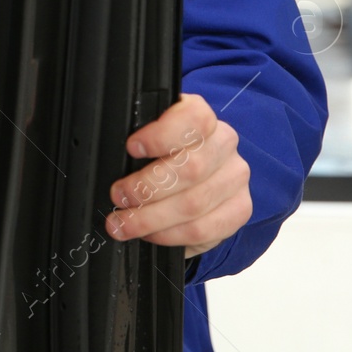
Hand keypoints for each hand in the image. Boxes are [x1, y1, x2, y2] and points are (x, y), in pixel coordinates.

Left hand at [105, 93, 250, 258]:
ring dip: (151, 218)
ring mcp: (235, 176)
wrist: (190, 182)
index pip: (194, 118)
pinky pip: (205, 229)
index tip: (132, 148)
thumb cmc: (160, 156)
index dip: (162, 135)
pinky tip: (150, 234)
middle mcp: (223, 142)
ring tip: (124, 223)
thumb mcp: (146, 139)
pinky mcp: (240, 208)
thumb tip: (111, 158)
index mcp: (200, 115)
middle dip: (146, 187)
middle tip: (119, 197)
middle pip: (191, 168)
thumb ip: (137, 142)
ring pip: (195, 203)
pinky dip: (170, 236)